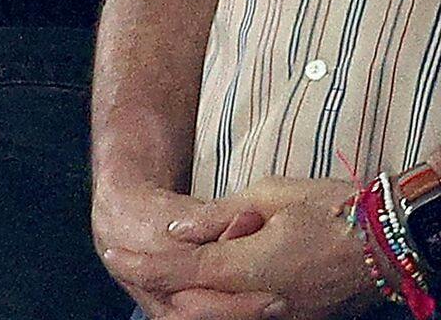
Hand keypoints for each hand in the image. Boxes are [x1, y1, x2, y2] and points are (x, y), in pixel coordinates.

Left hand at [108, 179, 376, 319]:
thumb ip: (216, 218)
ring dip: (187, 300)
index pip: (181, 272)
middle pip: (191, 309)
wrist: (389, 237)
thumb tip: (176, 231)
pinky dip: (219, 304)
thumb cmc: (330, 206)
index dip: (142, 265)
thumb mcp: (267, 195)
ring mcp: (284, 316)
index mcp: (253, 266)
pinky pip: (246, 318)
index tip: (113, 252)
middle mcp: (265, 301)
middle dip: (159, 288)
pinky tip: (208, 283)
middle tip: (132, 263)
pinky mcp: (299, 319)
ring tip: (166, 272)